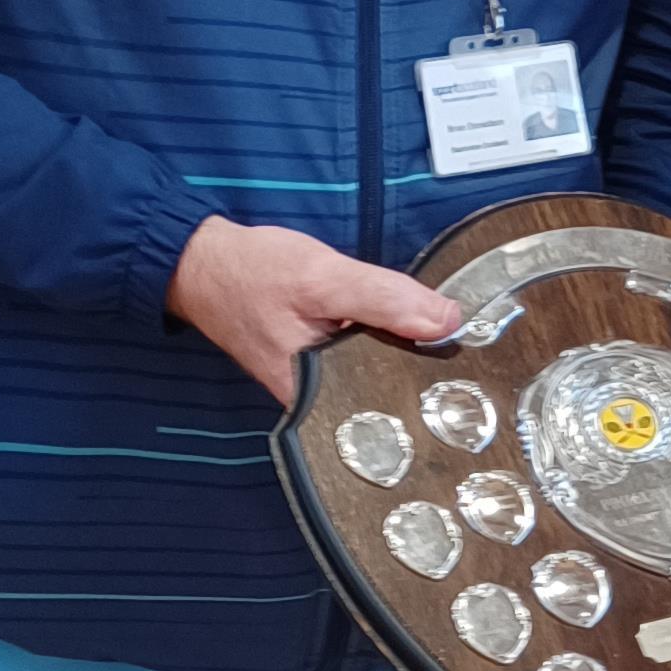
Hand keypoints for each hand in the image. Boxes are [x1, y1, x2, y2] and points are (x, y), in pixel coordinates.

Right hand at [168, 215, 460, 407]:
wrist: (202, 263)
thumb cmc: (252, 272)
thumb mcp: (323, 278)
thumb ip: (385, 300)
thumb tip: (446, 321)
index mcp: (318, 398)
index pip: (392, 407)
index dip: (432, 387)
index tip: (467, 368)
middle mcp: (319, 402)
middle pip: (389, 394)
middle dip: (422, 369)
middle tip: (459, 345)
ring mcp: (319, 385)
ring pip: (378, 374)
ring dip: (404, 353)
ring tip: (437, 335)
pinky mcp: (319, 364)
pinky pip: (364, 359)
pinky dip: (382, 341)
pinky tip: (398, 326)